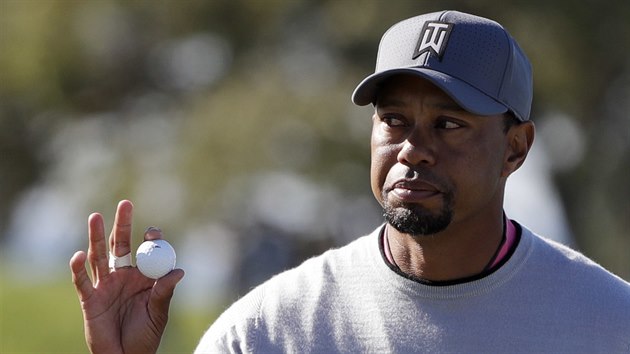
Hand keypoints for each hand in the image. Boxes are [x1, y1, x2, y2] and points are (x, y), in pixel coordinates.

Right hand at [69, 200, 184, 353]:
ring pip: (99, 256)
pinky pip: (83, 281)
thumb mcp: (159, 313)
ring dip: (96, 237)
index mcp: (144, 277)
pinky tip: (79, 254)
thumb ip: (164, 292)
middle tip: (125, 203)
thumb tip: (178, 271)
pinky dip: (79, 268)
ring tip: (95, 216)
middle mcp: (124, 276)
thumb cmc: (145, 335)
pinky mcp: (90, 299)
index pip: (147, 250)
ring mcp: (105, 286)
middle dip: (122, 224)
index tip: (153, 232)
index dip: (150, 239)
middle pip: (120, 245)